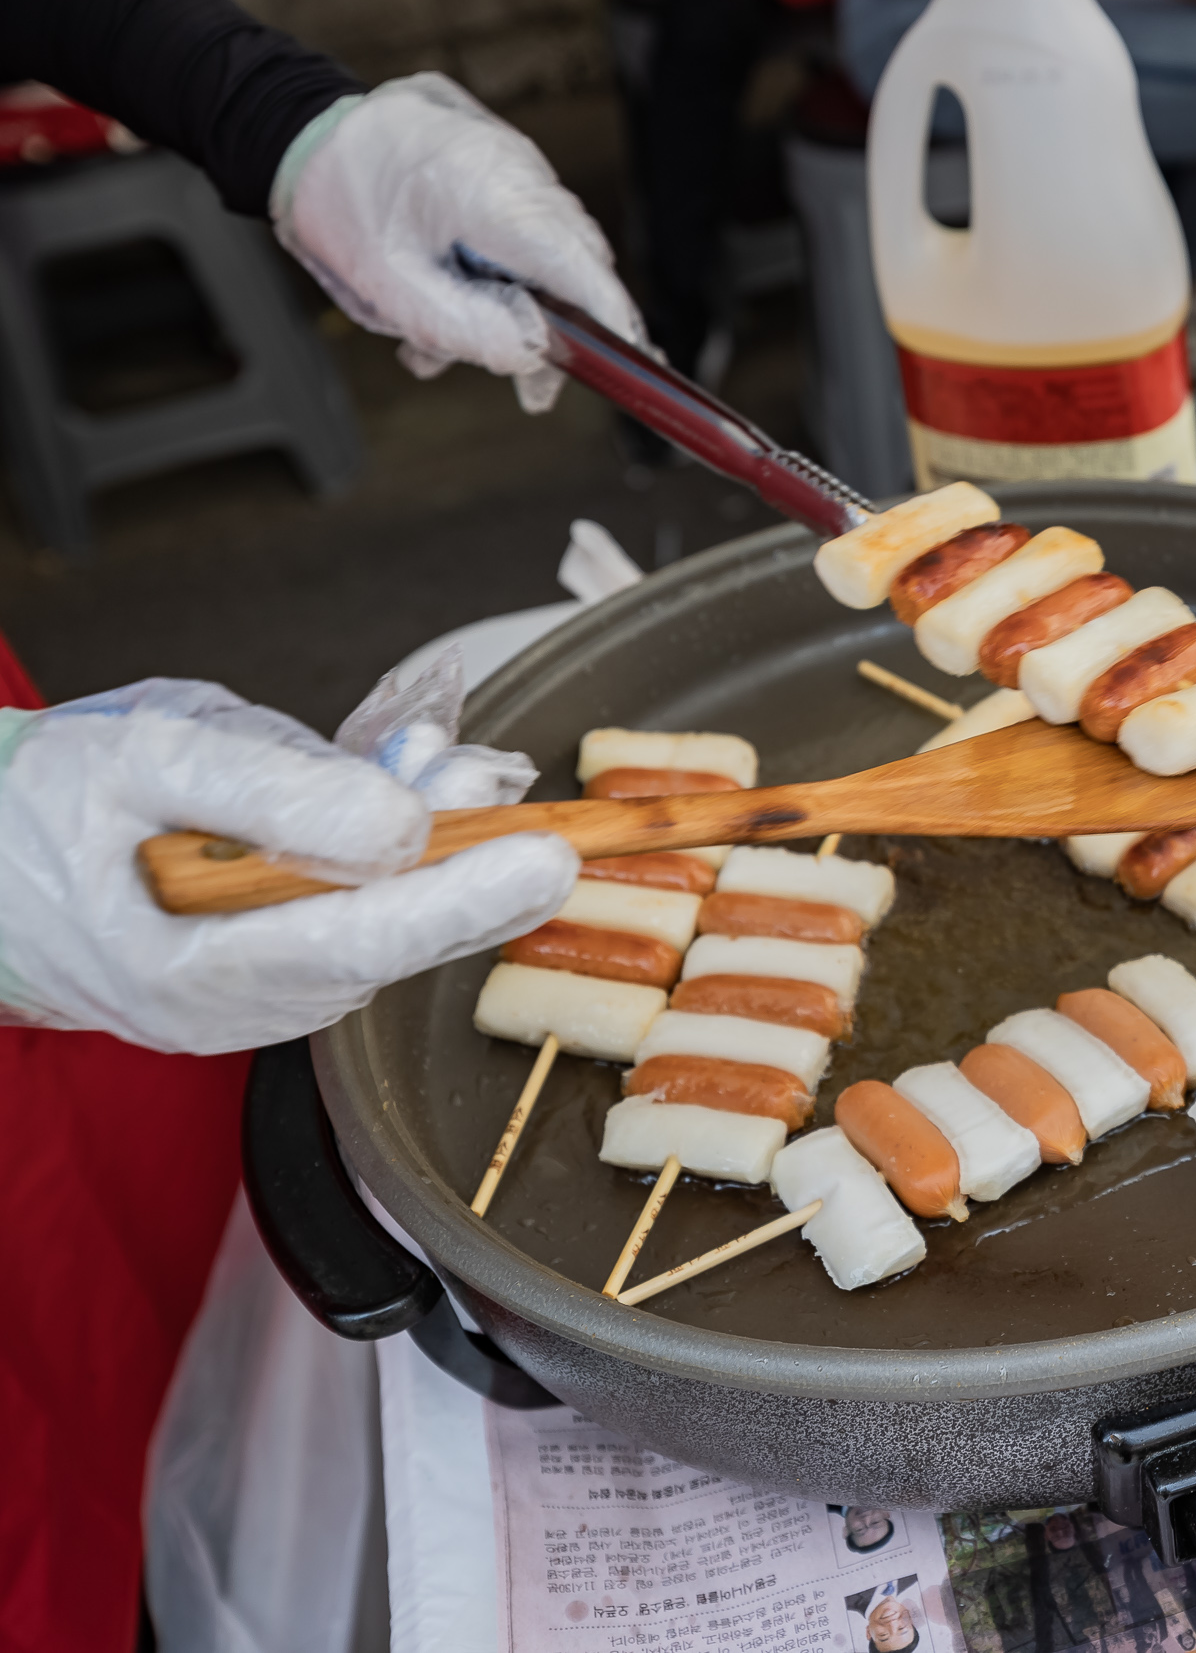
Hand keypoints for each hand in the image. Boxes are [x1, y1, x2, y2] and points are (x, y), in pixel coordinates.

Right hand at [0, 678, 575, 1054]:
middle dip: (480, 881)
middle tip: (565, 832)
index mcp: (187, 972)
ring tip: (459, 775)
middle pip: (393, 949)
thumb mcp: (144, 760)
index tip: (548, 857)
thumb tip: (405, 823)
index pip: (361, 942)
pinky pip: (354, 926)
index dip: (464, 898)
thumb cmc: (33, 807)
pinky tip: (405, 800)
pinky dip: (394, 870)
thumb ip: (276, 792)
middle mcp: (233, 1011)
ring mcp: (251, 1007)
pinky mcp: (263, 982)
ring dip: (439, 863)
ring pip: (381, 934)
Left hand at [273, 73, 645, 413]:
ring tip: (442, 348)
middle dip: (562, 333)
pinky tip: (443, 303)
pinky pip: (521, 233)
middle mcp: (516, 172)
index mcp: (493, 196)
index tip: (637, 367)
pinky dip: (497, 275)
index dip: (615, 321)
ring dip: (515, 308)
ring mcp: (511, 165)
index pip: (583, 267)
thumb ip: (469, 332)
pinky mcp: (498, 169)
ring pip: (547, 254)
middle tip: (534, 395)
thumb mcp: (391, 289)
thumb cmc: (335, 204)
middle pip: (576, 266)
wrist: (295, 132)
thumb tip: (533, 358)